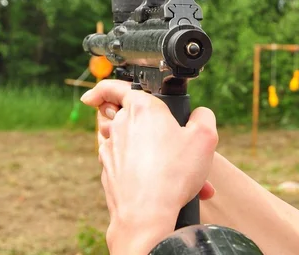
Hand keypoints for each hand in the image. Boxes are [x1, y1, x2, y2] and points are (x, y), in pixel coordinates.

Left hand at [88, 80, 215, 200]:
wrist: (146, 212)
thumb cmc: (173, 172)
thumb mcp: (204, 138)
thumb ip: (203, 117)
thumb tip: (200, 114)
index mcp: (140, 108)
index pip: (114, 87)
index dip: (104, 87)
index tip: (93, 94)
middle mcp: (120, 125)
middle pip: (128, 117)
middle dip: (152, 129)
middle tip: (174, 144)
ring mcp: (110, 148)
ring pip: (131, 143)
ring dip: (153, 154)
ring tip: (180, 174)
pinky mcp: (108, 168)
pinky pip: (126, 163)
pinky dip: (143, 171)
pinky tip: (165, 186)